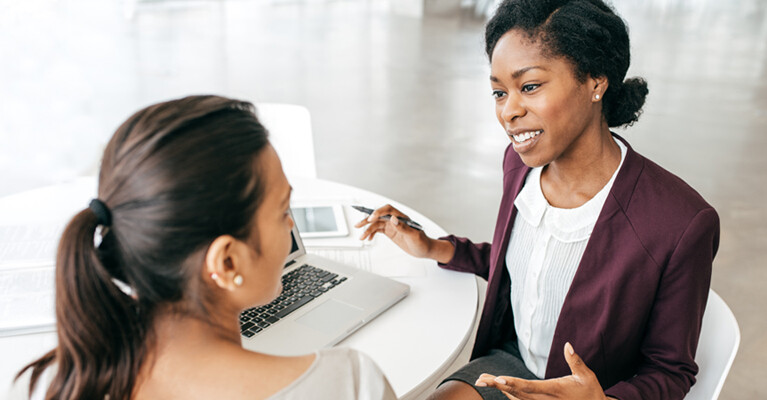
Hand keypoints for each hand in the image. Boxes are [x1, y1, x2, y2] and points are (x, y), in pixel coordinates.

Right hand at [354, 204, 441, 259]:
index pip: (388, 210)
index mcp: (402, 217)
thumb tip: (393, 219)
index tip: (371, 218)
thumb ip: (403, 227)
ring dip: (368, 229)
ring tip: (361, 237)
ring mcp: (392, 226)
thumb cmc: (422, 242)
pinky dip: (372, 233)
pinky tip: (368, 238)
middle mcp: (396, 220)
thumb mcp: (414, 236)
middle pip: (379, 216)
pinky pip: (378, 230)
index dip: (378, 212)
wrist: (424, 249)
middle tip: (359, 225)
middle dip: (368, 220)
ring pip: (377, 224)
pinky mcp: (390, 232)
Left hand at [474, 343, 608, 399]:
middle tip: (480, 380)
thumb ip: (574, 361)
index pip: (529, 387)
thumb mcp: (586, 376)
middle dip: (497, 385)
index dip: (512, 383)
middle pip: (516, 393)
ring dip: (499, 389)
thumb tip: (567, 344)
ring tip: (482, 380)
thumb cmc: (590, 393)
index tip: (498, 379)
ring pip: (516, 397)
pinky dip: (509, 393)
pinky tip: (498, 386)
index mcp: (554, 391)